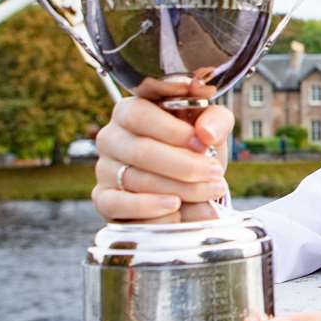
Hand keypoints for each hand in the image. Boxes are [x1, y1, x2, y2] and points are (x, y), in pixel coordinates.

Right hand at [92, 94, 233, 223]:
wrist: (189, 184)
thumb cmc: (196, 148)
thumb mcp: (212, 127)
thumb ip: (216, 120)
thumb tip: (206, 134)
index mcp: (131, 110)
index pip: (140, 114)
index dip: (173, 131)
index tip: (204, 144)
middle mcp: (111, 137)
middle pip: (141, 151)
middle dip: (184, 166)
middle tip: (214, 174)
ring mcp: (104, 169)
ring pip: (137, 180)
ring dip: (180, 189)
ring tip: (210, 191)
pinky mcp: (104, 200)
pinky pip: (119, 206)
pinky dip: (150, 209)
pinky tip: (176, 207)